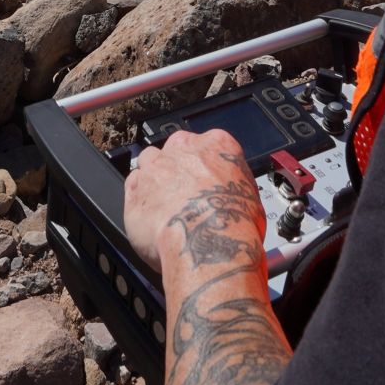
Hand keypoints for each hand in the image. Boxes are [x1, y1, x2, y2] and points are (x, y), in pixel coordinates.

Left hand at [124, 128, 265, 286]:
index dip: (207, 166)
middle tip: (187, 198)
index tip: (208, 182)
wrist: (209, 240)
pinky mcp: (135, 190)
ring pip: (149, 163)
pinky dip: (140, 201)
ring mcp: (155, 167)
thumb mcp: (252, 197)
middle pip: (175, 151)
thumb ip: (232, 187)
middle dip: (178, 170)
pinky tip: (153, 219)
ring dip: (155, 182)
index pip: (208, 145)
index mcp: (217, 144)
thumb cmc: (234, 222)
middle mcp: (182, 149)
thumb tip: (233, 201)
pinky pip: (132, 188)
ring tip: (167, 209)